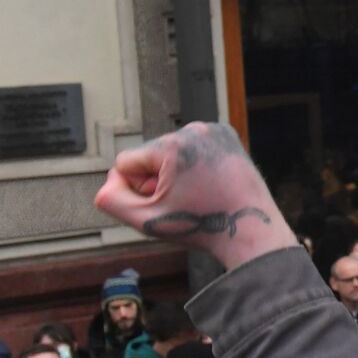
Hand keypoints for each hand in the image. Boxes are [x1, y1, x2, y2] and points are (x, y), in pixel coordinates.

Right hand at [94, 122, 295, 270]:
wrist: (249, 228)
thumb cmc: (203, 226)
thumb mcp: (146, 220)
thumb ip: (111, 201)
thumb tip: (107, 182)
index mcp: (172, 145)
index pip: (126, 162)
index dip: (138, 188)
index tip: (163, 203)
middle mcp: (194, 130)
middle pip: (150, 155)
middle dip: (158, 179)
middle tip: (184, 200)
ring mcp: (213, 130)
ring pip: (171, 151)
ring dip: (175, 172)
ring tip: (198, 192)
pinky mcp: (226, 134)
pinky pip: (193, 147)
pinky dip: (194, 163)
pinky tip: (208, 182)